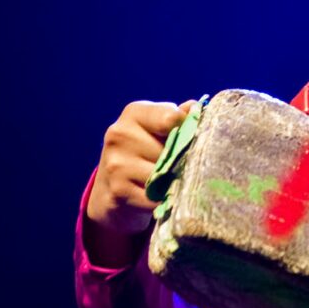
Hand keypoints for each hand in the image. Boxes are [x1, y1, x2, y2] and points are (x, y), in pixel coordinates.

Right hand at [84, 100, 191, 265]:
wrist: (112, 189)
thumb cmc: (145, 152)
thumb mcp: (157, 128)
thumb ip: (177, 117)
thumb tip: (196, 108)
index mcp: (135, 113)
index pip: (171, 118)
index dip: (188, 130)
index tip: (192, 139)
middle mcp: (121, 134)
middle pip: (171, 149)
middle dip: (183, 159)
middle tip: (185, 165)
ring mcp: (116, 163)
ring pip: (164, 174)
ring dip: (175, 181)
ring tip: (174, 181)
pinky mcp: (118, 190)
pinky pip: (155, 197)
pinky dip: (164, 199)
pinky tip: (161, 196)